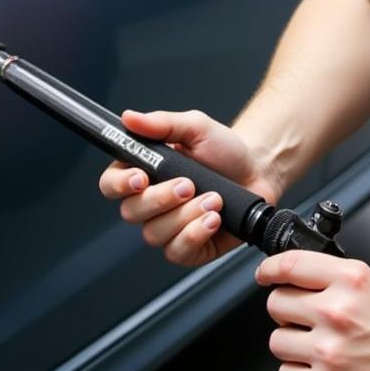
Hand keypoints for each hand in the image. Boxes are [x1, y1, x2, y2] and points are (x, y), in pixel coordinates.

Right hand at [97, 109, 278, 266]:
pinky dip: (196, 234)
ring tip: (212, 198)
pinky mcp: (189, 248)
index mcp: (145, 172)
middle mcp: (151, 203)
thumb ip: (161, 123)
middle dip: (161, 198)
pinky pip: (178, 252)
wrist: (257, 171)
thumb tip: (129, 118)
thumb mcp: (195, 127)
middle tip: (188, 184)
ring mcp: (168, 228)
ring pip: (154, 234)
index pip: (112, 184)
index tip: (141, 177)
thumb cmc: (224, 149)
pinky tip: (214, 218)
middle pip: (131, 212)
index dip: (120, 184)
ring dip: (185, 216)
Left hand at [257, 250, 369, 370]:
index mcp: (350, 280)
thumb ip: (341, 274)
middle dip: (286, 307)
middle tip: (300, 313)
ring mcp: (329, 351)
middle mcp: (336, 312)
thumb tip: (307, 272)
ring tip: (313, 341)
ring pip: (277, 340)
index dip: (270, 268)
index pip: (290, 265)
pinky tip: (317, 364)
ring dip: (291, 340)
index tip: (265, 273)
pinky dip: (298, 370)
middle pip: (277, 303)